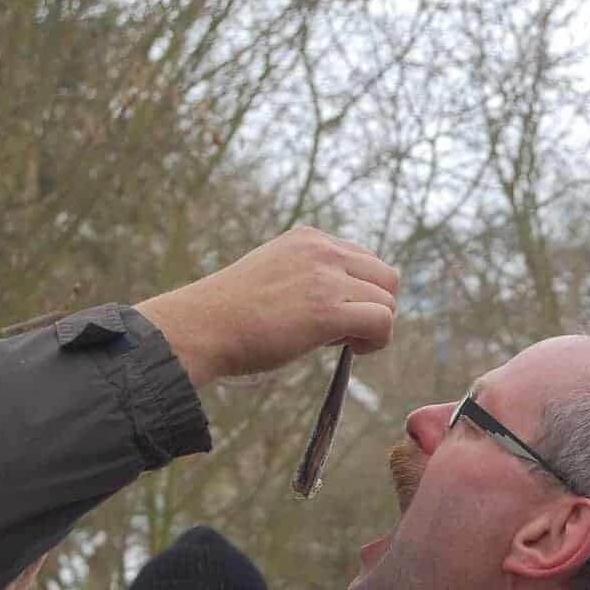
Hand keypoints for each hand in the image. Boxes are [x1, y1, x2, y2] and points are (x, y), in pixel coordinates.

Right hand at [135, 227, 398, 387]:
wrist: (202, 327)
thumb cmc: (231, 316)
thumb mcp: (275, 279)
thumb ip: (312, 282)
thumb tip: (351, 314)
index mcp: (308, 238)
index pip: (365, 259)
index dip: (359, 292)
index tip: (335, 315)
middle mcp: (321, 249)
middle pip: (387, 277)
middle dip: (373, 306)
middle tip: (343, 332)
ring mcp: (326, 276)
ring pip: (388, 301)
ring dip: (373, 327)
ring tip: (340, 342)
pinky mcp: (328, 309)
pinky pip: (383, 321)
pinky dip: (376, 341)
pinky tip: (352, 350)